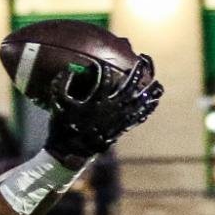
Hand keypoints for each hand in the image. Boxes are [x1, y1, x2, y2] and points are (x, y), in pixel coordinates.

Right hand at [43, 56, 162, 165]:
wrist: (70, 151)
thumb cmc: (63, 125)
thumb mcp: (56, 103)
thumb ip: (61, 84)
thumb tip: (70, 68)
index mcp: (95, 101)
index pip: (104, 80)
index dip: (105, 70)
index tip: (104, 64)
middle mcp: (109, 108)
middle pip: (128, 88)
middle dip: (136, 74)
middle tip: (142, 62)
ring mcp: (117, 119)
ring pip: (137, 103)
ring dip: (148, 92)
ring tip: (157, 83)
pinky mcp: (120, 128)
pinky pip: (137, 118)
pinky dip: (146, 109)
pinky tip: (154, 102)